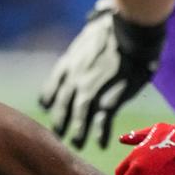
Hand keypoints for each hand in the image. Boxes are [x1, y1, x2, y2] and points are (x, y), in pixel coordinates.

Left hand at [38, 0, 159, 148]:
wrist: (127, 31)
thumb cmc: (113, 29)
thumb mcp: (89, 36)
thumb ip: (85, 47)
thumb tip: (86, 44)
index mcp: (69, 63)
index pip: (52, 85)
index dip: (49, 98)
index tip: (46, 106)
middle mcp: (74, 79)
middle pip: (62, 105)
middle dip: (60, 120)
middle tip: (58, 133)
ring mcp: (90, 91)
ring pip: (78, 117)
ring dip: (77, 132)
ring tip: (76, 145)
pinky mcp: (109, 99)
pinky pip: (102, 121)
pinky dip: (100, 133)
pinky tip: (101, 144)